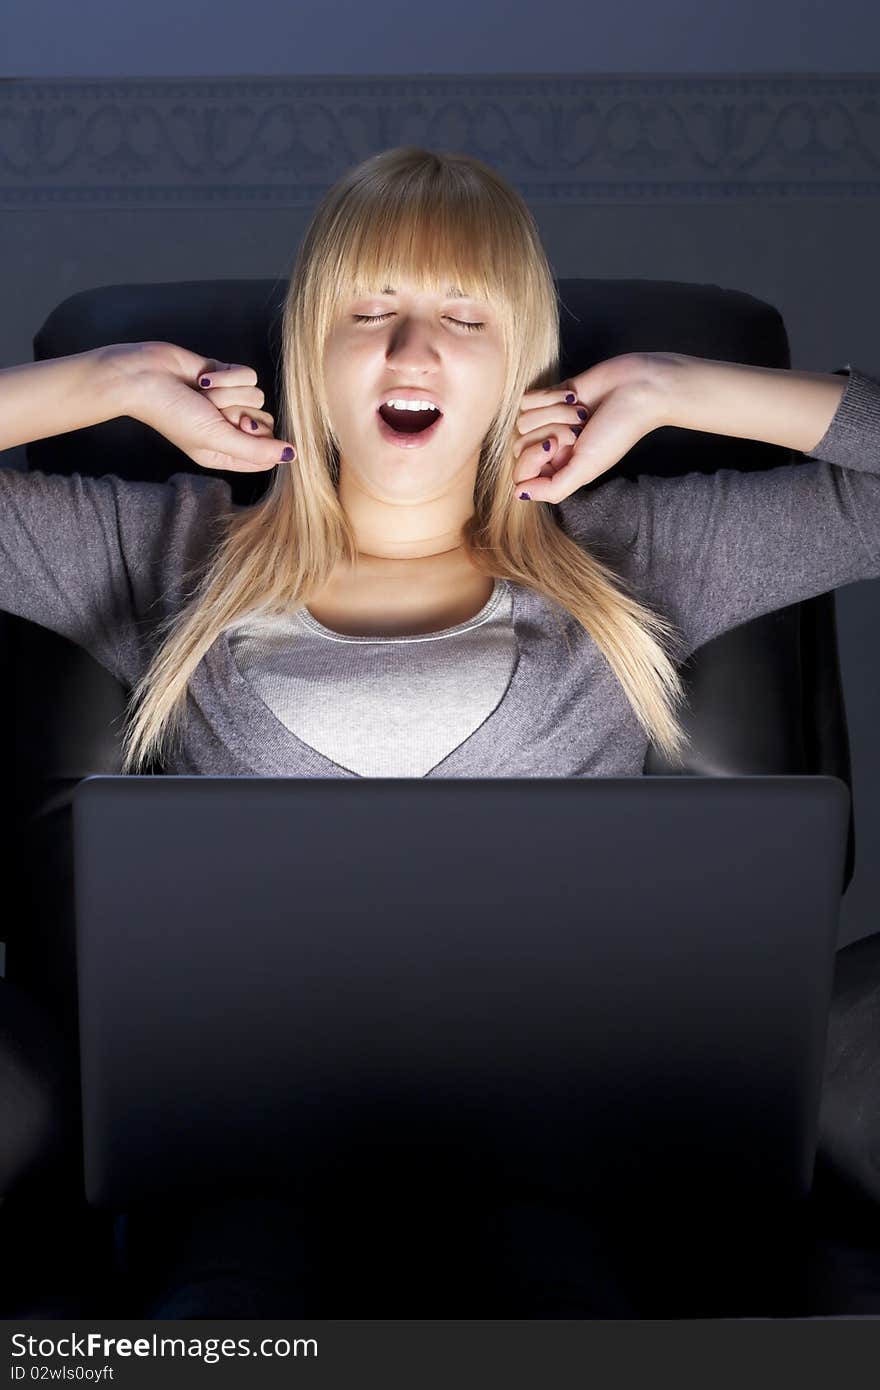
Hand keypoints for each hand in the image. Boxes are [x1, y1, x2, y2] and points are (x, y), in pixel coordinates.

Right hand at [110, 340, 295, 472]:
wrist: (145, 376)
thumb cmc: (173, 414)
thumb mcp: (216, 438)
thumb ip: (256, 449)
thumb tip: (293, 455)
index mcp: (224, 453)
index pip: (266, 455)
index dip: (263, 442)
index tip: (241, 428)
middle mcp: (228, 430)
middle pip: (265, 423)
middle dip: (242, 414)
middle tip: (217, 413)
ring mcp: (228, 402)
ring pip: (257, 396)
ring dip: (228, 392)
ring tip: (203, 394)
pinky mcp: (226, 376)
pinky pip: (248, 375)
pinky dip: (226, 375)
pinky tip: (204, 378)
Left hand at [512, 352, 677, 502]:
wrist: (637, 388)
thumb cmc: (617, 431)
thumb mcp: (586, 468)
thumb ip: (552, 488)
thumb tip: (519, 494)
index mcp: (560, 469)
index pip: (521, 474)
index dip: (532, 459)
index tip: (555, 447)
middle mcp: (551, 448)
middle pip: (519, 446)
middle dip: (551, 433)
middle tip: (578, 430)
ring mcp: (548, 422)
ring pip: (522, 421)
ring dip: (556, 413)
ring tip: (581, 412)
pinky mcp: (548, 396)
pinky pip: (526, 399)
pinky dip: (551, 397)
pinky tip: (574, 397)